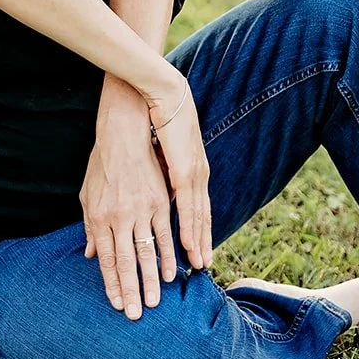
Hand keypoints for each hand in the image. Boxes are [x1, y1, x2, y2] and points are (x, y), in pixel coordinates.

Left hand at [81, 99, 176, 319]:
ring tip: (155, 301)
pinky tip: (173, 272)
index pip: (105, 259)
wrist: (123, 134)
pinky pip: (165, 234)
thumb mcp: (87, 195)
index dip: (111, 283)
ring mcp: (139, 211)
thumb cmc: (102, 164)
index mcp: (98, 218)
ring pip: (146, 253)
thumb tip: (88, 254)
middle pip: (124, 262)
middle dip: (131, 291)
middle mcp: (118, 218)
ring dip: (151, 280)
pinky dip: (169, 255)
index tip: (118, 303)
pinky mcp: (159, 203)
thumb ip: (89, 227)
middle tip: (136, 315)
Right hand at [148, 73, 211, 270]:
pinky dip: (190, 226)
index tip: (199, 247)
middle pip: (203, 213)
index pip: (198, 203)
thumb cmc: (154, 119)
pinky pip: (188, 204)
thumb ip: (160, 172)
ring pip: (199, 214)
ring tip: (200, 261)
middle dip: (203, 240)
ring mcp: (194, 172)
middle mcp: (198, 172)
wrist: (157, 95)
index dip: (199, 226)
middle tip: (204, 263)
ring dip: (199, 240)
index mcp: (193, 167)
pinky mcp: (184, 170)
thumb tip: (153, 189)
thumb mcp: (160, 151)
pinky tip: (190, 242)